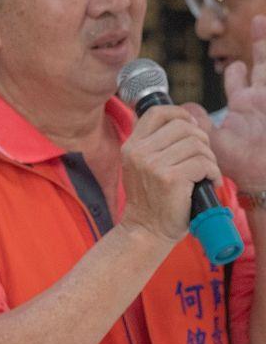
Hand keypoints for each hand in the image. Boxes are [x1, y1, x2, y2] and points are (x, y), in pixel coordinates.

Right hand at [121, 105, 220, 244]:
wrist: (145, 230)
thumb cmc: (150, 200)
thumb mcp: (141, 167)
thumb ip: (154, 145)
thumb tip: (186, 122)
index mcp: (131, 147)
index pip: (158, 113)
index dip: (180, 114)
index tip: (190, 128)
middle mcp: (139, 153)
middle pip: (184, 127)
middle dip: (201, 141)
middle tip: (201, 159)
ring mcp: (153, 165)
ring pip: (197, 145)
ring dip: (209, 159)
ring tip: (204, 174)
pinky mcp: (170, 178)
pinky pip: (204, 163)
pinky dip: (213, 173)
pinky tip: (208, 183)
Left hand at [185, 14, 265, 190]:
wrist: (264, 178)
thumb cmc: (242, 165)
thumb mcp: (215, 143)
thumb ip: (199, 124)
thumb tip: (181, 109)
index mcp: (244, 105)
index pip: (238, 80)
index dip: (235, 71)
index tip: (231, 62)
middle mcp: (261, 98)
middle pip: (262, 65)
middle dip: (261, 45)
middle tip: (257, 20)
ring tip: (263, 20)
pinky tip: (265, 33)